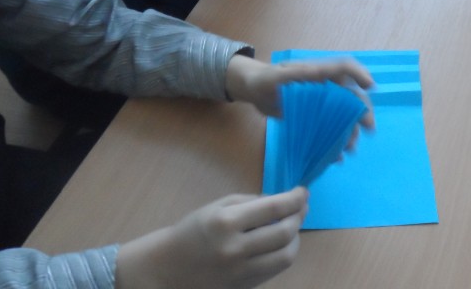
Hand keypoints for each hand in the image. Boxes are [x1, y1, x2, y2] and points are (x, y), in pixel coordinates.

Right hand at [115, 189, 307, 288]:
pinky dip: (283, 254)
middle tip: (302, 207)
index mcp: (226, 222)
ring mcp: (240, 272)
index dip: (295, 199)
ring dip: (296, 239)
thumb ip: (249, 202)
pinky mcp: (243, 287)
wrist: (167, 269)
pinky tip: (281, 244)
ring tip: (293, 226)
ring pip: (285, 256)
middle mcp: (235, 248)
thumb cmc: (192, 231)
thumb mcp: (216, 207)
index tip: (302, 192)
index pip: (274, 208)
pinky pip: (274, 270)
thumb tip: (281, 202)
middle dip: (299, 217)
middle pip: (284, 233)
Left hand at [225, 55, 375, 144]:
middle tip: (369, 129)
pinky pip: (330, 129)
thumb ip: (294, 75)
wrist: (254, 90)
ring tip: (350, 149)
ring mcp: (321, 103)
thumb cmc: (264, 79)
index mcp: (318, 72)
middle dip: (362, 111)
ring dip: (351, 131)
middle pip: (351, 95)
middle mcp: (325, 86)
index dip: (359, 74)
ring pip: (344, 116)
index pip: (344, 67)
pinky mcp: (315, 118)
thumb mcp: (276, 77)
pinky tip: (336, 156)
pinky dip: (336, 142)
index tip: (371, 86)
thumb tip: (316, 73)